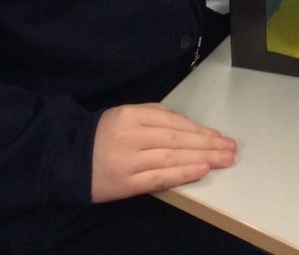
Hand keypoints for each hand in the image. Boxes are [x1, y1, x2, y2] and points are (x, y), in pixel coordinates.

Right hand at [91, 103, 237, 202]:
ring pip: (173, 157)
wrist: (68, 159)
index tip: (218, 135)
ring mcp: (130, 160)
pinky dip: (183, 173)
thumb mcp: (125, 115)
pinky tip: (201, 170)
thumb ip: (154, 115)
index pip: (173, 122)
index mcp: (133, 115)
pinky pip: (160, 177)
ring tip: (223, 159)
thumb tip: (186, 123)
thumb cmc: (102, 136)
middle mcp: (133, 135)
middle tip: (230, 148)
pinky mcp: (127, 183)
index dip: (198, 130)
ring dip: (202, 157)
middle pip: (177, 139)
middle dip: (207, 144)